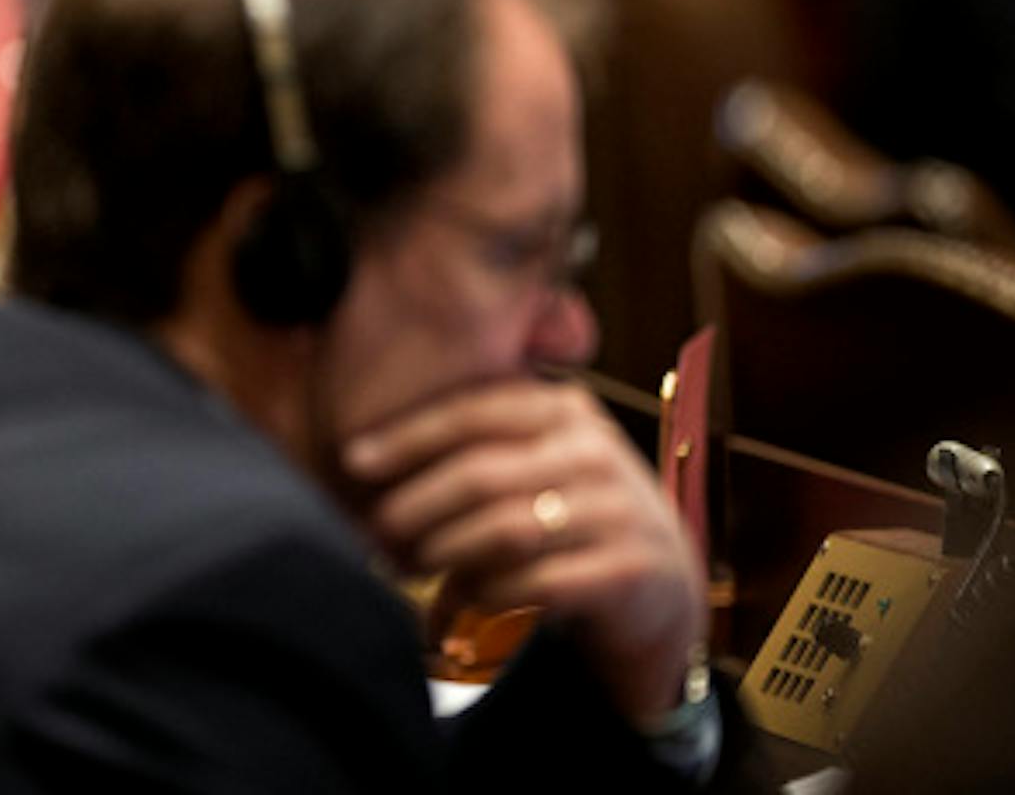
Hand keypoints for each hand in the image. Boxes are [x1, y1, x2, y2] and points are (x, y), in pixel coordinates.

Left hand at [344, 378, 705, 722]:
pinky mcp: (632, 570)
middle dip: (416, 506)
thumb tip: (367, 470)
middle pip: (481, 474)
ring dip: (446, 551)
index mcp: (566, 411)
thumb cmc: (569, 520)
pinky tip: (461, 601)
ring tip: (410, 566)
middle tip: (376, 532)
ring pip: (506, 529)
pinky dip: (489, 594)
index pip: (473, 413)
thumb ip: (475, 454)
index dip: (407, 437)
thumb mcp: (534, 467)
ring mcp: (621, 511)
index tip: (353, 460)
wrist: (661, 589)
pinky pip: (538, 583)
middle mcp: (597, 453)